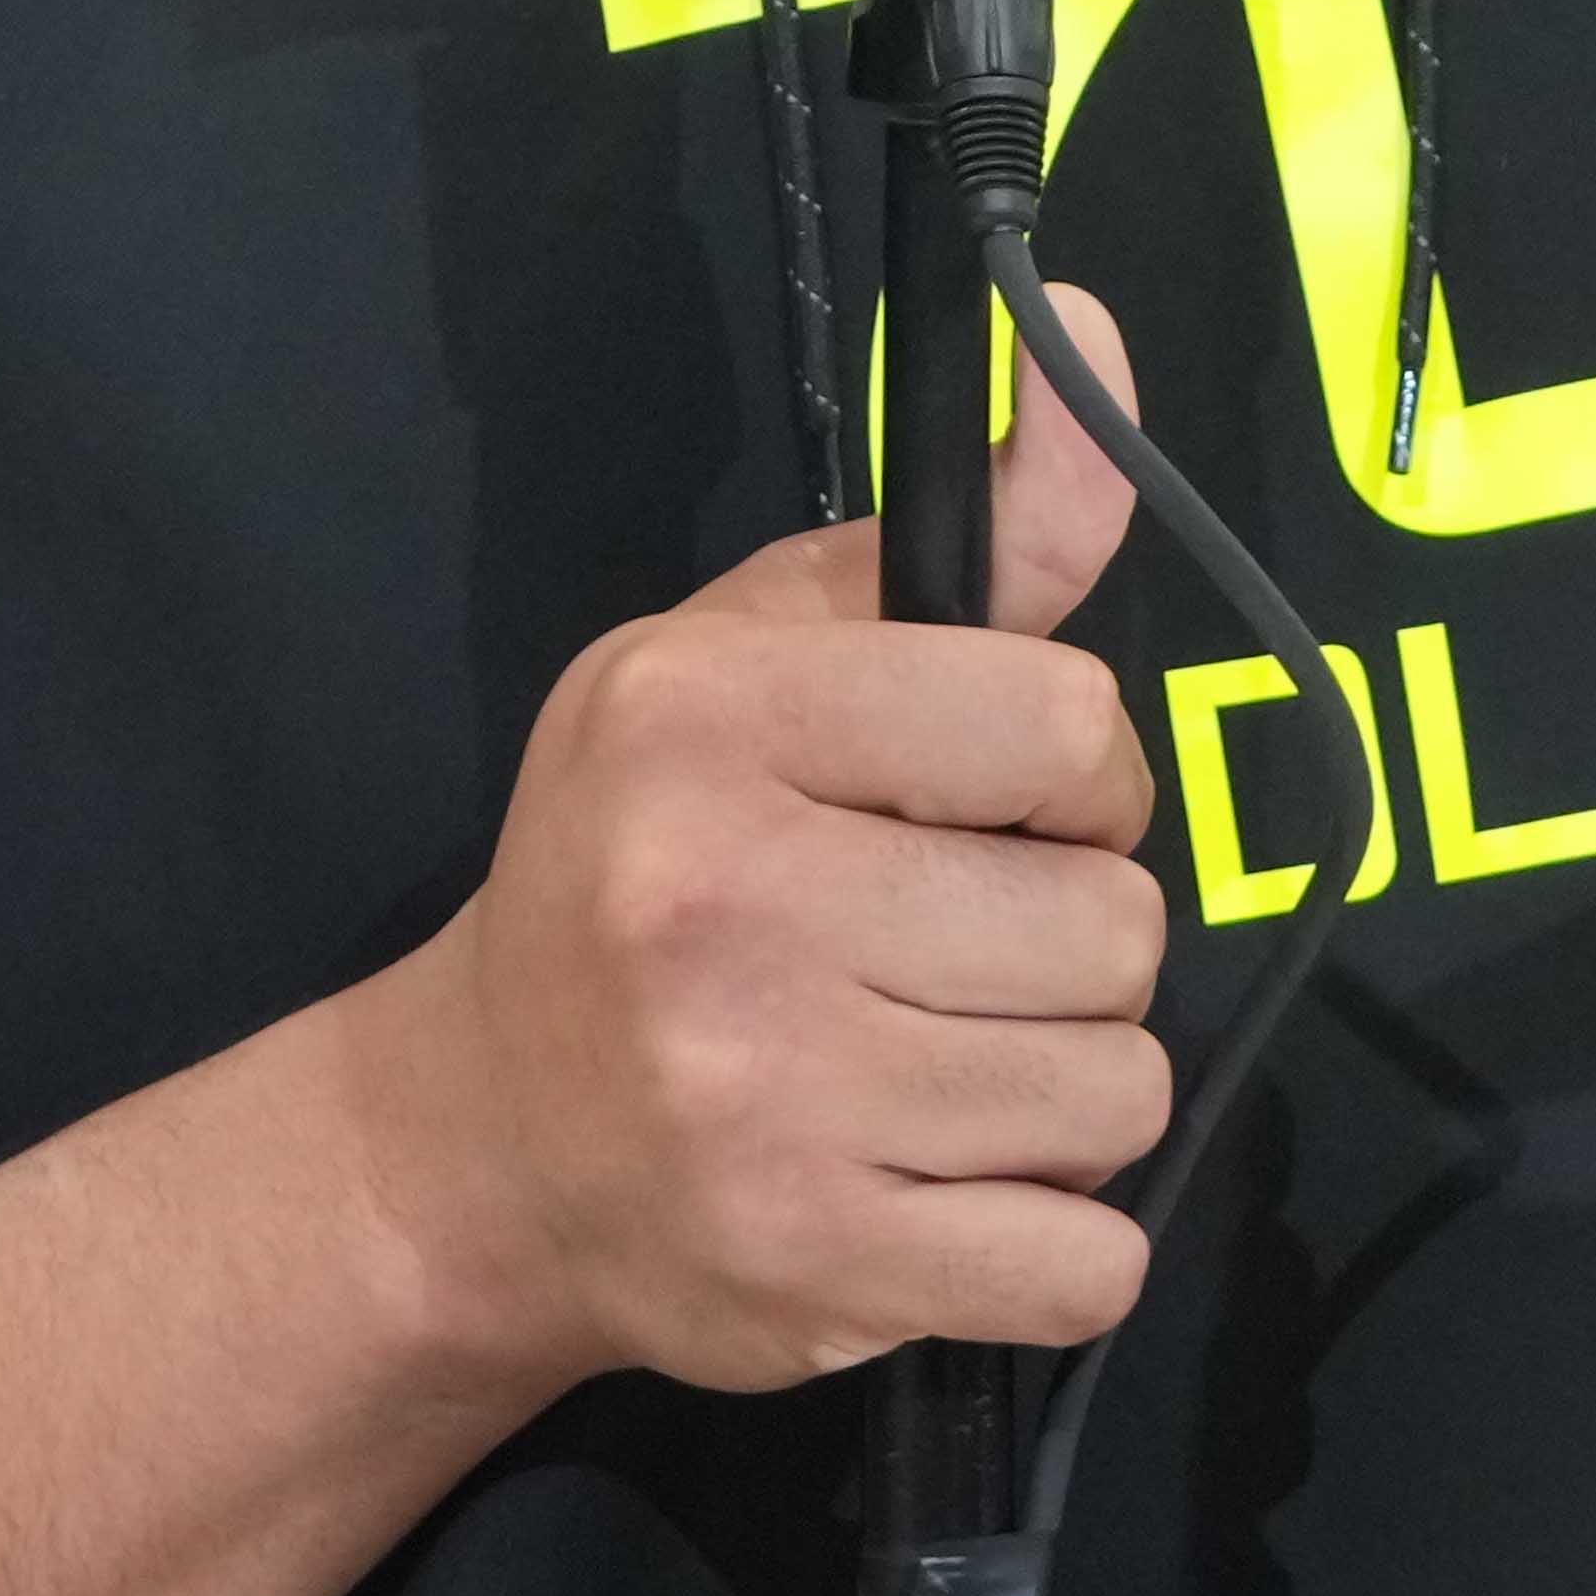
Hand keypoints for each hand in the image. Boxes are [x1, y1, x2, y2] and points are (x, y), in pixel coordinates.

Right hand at [360, 287, 1175, 1393]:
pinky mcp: (810, 1268)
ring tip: (949, 1069)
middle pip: (1113, 926)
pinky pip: (1084, 1268)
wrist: (478, 1143)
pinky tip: (956, 1192)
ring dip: (1069, 1091)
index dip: (1079, 772)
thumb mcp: (758, 655)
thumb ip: (964, 537)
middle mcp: (726, 901)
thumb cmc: (642, 861)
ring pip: (1117, 1090)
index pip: (1062, 720)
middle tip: (961, 955)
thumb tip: (1093, 326)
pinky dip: (1061, 1245)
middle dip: (1073, 943)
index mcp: (710, 717)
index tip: (1004, 809)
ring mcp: (766, 1103)